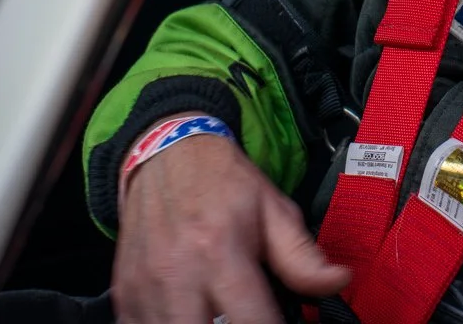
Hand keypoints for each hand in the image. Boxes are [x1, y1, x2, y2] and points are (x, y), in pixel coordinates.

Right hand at [112, 132, 350, 323]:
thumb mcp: (273, 209)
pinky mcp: (125, 292)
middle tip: (246, 318)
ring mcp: (146, 286)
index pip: (253, 322)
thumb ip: (303, 256)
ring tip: (221, 314)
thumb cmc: (222, 182)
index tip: (280, 323)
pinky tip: (189, 314)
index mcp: (221, 250)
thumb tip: (337, 282)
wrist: (165, 155)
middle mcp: (180, 272)